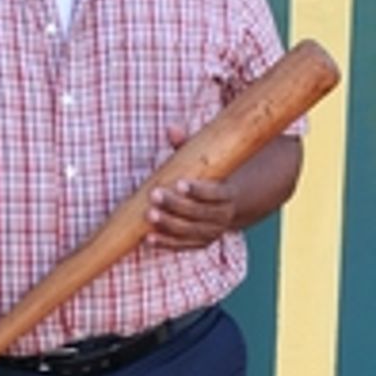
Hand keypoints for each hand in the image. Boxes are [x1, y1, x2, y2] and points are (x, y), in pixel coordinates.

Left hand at [145, 125, 238, 250]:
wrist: (226, 205)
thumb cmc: (209, 177)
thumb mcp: (203, 161)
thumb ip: (187, 146)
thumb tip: (171, 129)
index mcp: (227, 196)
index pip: (215, 194)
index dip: (198, 191)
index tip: (179, 183)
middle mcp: (222, 217)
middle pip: (200, 214)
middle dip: (176, 205)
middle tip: (155, 195)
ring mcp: (211, 233)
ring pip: (190, 232)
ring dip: (168, 225)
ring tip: (149, 214)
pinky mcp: (199, 244)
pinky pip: (182, 246)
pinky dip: (165, 243)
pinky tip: (148, 237)